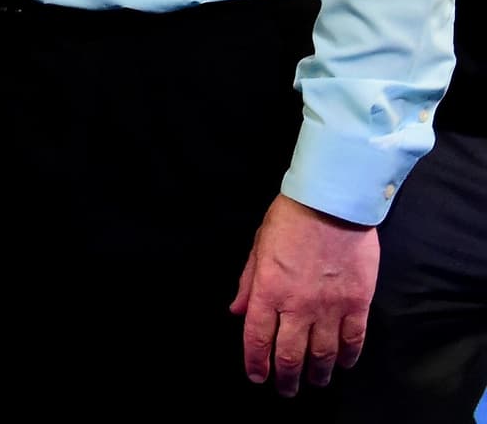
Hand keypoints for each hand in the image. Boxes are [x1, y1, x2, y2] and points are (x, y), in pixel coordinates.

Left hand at [230, 194, 378, 396]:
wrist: (332, 204)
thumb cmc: (289, 220)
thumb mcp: (258, 247)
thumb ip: (248, 283)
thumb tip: (237, 311)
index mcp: (269, 291)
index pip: (257, 337)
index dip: (255, 362)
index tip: (257, 377)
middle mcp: (298, 306)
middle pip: (290, 354)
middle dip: (286, 378)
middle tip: (286, 390)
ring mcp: (330, 307)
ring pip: (323, 354)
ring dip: (318, 373)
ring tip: (315, 382)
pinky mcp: (357, 303)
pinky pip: (353, 339)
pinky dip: (348, 356)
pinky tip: (343, 363)